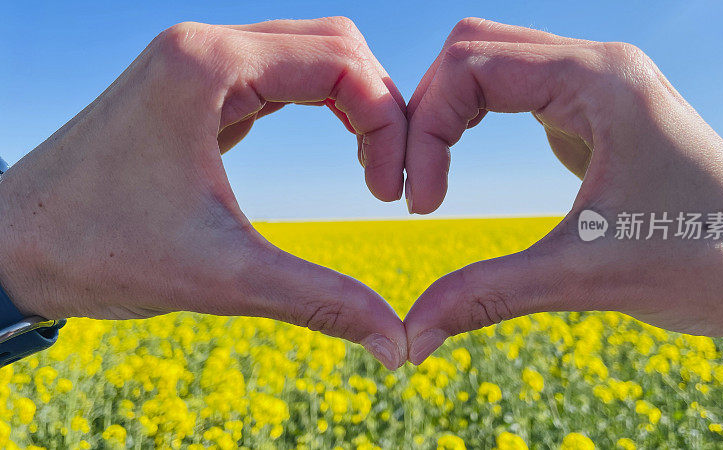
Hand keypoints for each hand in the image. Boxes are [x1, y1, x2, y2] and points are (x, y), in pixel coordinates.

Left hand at [0, 17, 408, 368]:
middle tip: (389, 177)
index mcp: (208, 65)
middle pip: (335, 44)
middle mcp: (203, 46)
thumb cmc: (98, 250)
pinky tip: (337, 146)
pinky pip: (279, 75)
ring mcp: (196, 62)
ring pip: (310, 53)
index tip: (388, 193)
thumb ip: (320, 300)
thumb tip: (396, 343)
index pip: (342, 62)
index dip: (386, 124)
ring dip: (354, 103)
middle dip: (379, 107)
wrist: (9, 246)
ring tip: (371, 166)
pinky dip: (321, 103)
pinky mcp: (193, 87)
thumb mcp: (222, 276)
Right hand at [402, 17, 722, 406]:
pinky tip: (466, 163)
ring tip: (433, 175)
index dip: (427, 130)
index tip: (420, 204)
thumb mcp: (584, 276)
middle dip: (427, 111)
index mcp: (600, 80)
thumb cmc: (705, 262)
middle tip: (414, 181)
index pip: (471, 66)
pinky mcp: (599, 114)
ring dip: (449, 112)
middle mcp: (600, 67)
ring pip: (494, 63)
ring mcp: (601, 86)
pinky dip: (477, 119)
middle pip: (474, 48)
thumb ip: (487, 295)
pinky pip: (519, 91)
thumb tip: (411, 334)